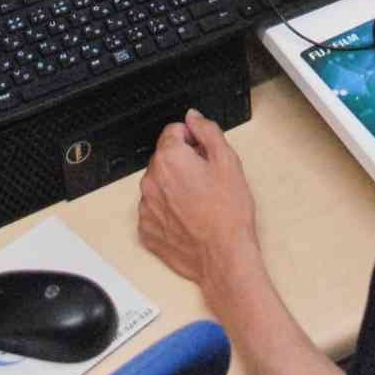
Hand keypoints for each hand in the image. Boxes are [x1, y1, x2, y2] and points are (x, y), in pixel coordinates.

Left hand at [138, 109, 260, 295]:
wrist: (224, 257)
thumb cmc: (228, 213)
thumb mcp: (227, 161)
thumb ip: (207, 131)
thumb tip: (193, 118)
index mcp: (169, 159)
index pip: (173, 131)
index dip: (192, 139)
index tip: (203, 154)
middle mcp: (151, 180)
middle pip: (164, 157)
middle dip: (182, 162)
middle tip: (206, 180)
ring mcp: (146, 208)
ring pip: (159, 183)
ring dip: (173, 186)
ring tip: (198, 202)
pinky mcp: (146, 230)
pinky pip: (154, 209)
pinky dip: (167, 210)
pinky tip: (188, 217)